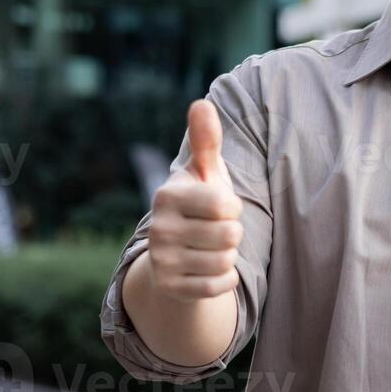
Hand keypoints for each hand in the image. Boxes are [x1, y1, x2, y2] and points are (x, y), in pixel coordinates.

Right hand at [145, 99, 244, 302]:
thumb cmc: (199, 204)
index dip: (232, 207)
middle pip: (230, 235)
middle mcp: (158, 229)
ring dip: (228, 256)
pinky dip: (224, 279)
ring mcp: (161, 261)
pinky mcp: (170, 288)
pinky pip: (220, 286)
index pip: (226, 206)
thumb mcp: (204, 171)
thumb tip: (202, 103)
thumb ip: (206, 140)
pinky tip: (207, 269)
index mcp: (167, 196)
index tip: (219, 207)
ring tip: (210, 248)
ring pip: (226, 261)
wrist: (175, 252)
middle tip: (215, 230)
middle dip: (232, 233)